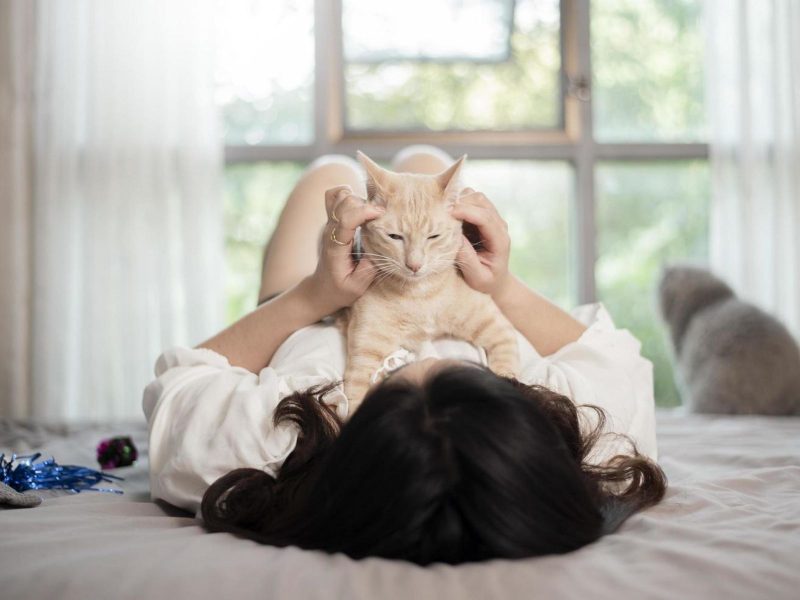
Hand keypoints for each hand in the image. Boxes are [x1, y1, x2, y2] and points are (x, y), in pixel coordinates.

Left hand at [302, 185, 384, 316]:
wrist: (321, 289)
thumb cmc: (340, 290)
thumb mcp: (357, 287)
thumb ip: (369, 268)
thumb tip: (382, 246)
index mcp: (335, 247)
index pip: (346, 219)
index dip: (365, 212)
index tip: (382, 215)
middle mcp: (330, 231)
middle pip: (345, 202)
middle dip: (366, 204)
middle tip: (381, 217)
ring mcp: (329, 224)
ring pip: (340, 196)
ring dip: (359, 199)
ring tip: (372, 213)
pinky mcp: (332, 221)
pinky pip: (335, 197)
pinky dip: (349, 194)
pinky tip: (360, 206)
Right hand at [451, 188, 511, 298]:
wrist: (495, 281)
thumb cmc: (486, 282)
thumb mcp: (477, 277)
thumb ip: (467, 259)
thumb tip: (455, 238)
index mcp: (500, 240)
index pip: (485, 217)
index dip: (466, 211)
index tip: (447, 213)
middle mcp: (498, 225)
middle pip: (480, 201)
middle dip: (460, 202)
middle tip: (439, 212)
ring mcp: (491, 219)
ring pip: (475, 197)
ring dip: (458, 201)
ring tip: (443, 213)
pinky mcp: (482, 217)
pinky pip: (470, 201)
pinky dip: (457, 203)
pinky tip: (447, 214)